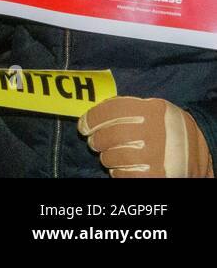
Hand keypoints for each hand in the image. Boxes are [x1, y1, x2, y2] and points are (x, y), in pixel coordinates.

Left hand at [78, 97, 213, 177]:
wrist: (199, 151)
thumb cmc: (167, 127)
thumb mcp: (151, 108)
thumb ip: (124, 107)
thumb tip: (91, 114)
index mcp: (151, 111)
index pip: (109, 111)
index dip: (91, 119)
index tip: (83, 126)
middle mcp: (153, 132)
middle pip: (108, 136)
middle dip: (97, 140)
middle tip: (96, 142)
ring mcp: (154, 156)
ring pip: (112, 157)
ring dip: (107, 157)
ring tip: (114, 155)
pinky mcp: (154, 176)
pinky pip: (122, 175)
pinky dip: (118, 172)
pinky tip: (124, 167)